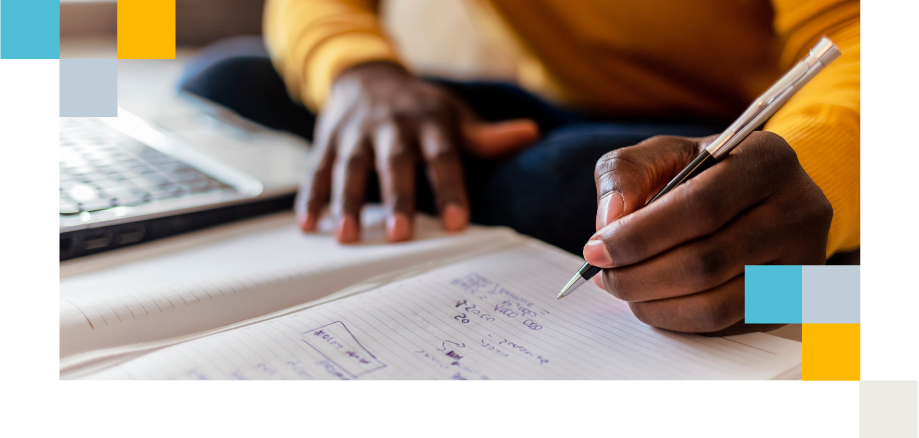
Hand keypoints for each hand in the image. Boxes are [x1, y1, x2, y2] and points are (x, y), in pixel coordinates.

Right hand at [298, 62, 538, 242]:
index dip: (451, 189)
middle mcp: (391, 126)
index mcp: (429, 123)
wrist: (366, 75)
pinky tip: (308, 224)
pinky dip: (312, 196)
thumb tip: (530, 133)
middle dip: (397, 198)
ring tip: (347, 236)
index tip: (457, 224)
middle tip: (399, 236)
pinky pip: (318, 169)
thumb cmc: (420, 107)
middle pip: (395, 163)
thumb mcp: (454, 116)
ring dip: (346, 201)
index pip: (443, 157)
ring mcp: (356, 133)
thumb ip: (486, 137)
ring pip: (351, 167)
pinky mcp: (328, 140)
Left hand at [587, 132, 831, 334]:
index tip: (597, 248)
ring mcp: (801, 261)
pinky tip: (651, 300)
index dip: (640, 235)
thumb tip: (608, 220)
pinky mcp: (790, 299)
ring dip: (654, 304)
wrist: (758, 193)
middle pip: (706, 261)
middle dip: (640, 275)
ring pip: (715, 303)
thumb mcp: (663, 152)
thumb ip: (626, 173)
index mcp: (767, 160)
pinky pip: (724, 325)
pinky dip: (676, 319)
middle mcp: (798, 210)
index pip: (700, 208)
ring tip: (623, 288)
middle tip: (604, 275)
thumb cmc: (703, 171)